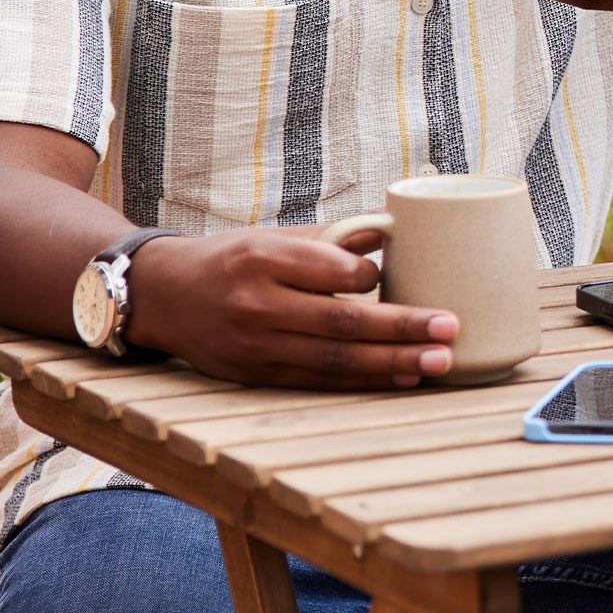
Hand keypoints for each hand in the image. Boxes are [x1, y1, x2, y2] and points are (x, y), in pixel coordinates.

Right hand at [125, 227, 458, 389]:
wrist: (161, 296)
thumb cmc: (232, 259)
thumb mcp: (274, 236)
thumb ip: (331, 240)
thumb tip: (392, 233)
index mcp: (264, 257)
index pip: (331, 270)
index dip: (371, 277)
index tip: (404, 276)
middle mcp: (257, 303)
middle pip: (341, 321)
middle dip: (402, 329)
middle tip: (450, 329)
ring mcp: (255, 345)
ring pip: (334, 359)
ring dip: (392, 363)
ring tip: (439, 362)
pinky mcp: (256, 375)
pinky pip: (319, 380)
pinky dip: (364, 380)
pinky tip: (402, 378)